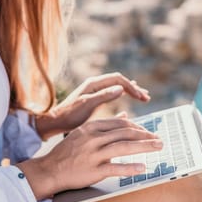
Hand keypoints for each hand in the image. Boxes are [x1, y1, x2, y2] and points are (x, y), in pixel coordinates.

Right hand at [17, 114, 162, 199]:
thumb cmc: (68, 152)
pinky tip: (143, 167)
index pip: (120, 124)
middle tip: (159, 140)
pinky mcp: (93, 170)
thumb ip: (105, 125)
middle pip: (125, 134)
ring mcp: (93, 154)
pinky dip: (130, 167)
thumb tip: (125, 116)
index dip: (138, 128)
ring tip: (158, 147)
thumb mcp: (84, 132)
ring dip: (144, 147)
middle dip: (145, 136)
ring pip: (124, 147)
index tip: (148, 132)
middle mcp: (93, 138)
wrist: (50, 169)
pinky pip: (115, 168)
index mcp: (91, 127)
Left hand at [36, 73, 150, 139]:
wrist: (55, 121)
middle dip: (133, 88)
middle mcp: (94, 84)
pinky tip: (127, 96)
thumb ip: (103, 96)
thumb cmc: (69, 115)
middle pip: (119, 81)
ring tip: (142, 97)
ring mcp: (94, 91)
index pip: (118, 79)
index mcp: (94, 84)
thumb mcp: (87, 106)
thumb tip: (121, 88)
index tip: (142, 98)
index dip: (132, 87)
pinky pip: (111, 92)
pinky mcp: (93, 98)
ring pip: (116, 86)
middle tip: (146, 98)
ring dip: (129, 91)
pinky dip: (122, 93)